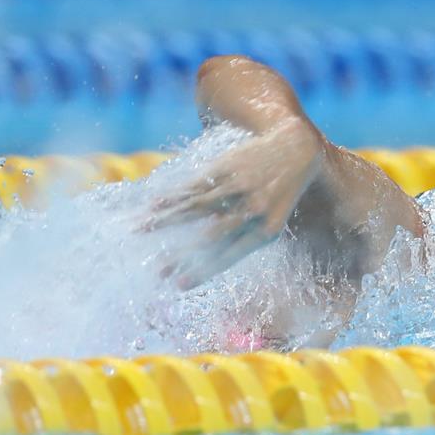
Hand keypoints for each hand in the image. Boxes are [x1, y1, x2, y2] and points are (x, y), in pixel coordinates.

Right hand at [147, 119, 322, 288]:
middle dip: (182, 256)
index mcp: (265, 231)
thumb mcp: (272, 220)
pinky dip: (173, 196)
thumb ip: (244, 238)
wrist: (294, 149)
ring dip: (165, 221)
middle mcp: (252, 211)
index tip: (179, 285)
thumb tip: (207, 260)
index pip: (229, 256)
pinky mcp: (227, 168)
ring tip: (140, 231)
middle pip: (210, 237)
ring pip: (196, 208)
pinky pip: (195, 186)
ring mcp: (238, 188)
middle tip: (158, 271)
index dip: (204, 271)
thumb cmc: (278, 194)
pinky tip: (153, 205)